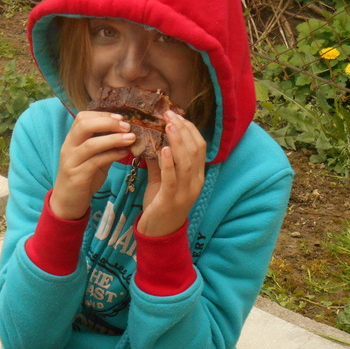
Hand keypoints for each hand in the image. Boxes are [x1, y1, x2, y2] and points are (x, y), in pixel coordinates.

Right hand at [50, 111, 135, 219]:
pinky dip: (112, 155)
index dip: (103, 114)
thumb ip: (106, 146)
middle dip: (108, 122)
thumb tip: (127, 134)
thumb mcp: (94, 158)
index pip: (82, 117)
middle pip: (85, 125)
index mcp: (72, 140)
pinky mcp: (78, 176)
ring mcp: (71, 162)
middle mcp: (69, 147)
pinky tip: (124, 154)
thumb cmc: (83, 177)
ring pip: (91, 144)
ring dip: (114, 139)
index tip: (121, 117)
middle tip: (127, 126)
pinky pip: (96, 162)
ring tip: (131, 138)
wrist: (67, 203)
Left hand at [138, 111, 206, 236]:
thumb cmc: (160, 204)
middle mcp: (195, 182)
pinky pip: (172, 179)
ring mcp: (185, 192)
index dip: (189, 129)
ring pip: (187, 162)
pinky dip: (169, 163)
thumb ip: (160, 160)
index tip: (176, 115)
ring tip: (168, 125)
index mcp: (196, 176)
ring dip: (178, 141)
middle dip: (183, 130)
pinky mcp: (171, 200)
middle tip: (169, 114)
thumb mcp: (161, 179)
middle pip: (195, 150)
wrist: (158, 233)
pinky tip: (165, 149)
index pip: (199, 147)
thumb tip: (150, 138)